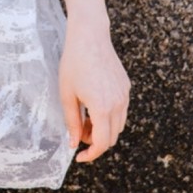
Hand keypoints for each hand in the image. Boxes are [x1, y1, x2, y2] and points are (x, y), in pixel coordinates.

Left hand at [58, 19, 129, 162]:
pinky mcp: (125, 87)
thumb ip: (72, 122)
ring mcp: (124, 95)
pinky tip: (93, 105)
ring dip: (103, 129)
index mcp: (102, 107)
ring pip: (118, 125)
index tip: (79, 156)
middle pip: (112, 137)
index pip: (102, 143)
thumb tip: (74, 143)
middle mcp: (118, 103)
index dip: (91, 154)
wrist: (89, 36)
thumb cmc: (74, 63)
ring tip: (85, 118)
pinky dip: (109, 116)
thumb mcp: (67, 94)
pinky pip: (121, 110)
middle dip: (95, 141)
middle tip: (79, 132)